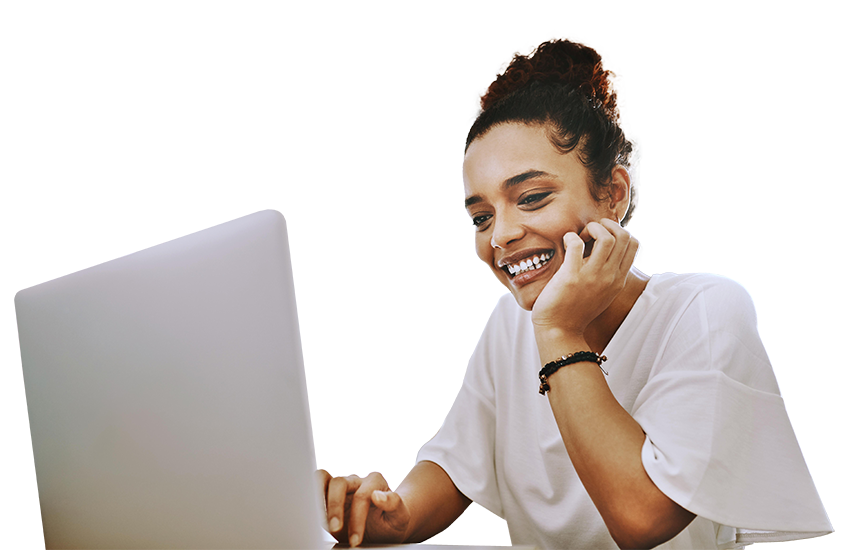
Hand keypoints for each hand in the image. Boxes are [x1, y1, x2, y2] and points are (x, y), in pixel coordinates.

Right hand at [315, 469, 410, 546]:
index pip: (362, 495)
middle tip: (335, 530)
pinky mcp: (328, 495)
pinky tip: (316, 519)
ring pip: (322, 479)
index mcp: (375, 482)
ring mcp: (341, 487)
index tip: (355, 540)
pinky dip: (312, 501)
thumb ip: (394, 504)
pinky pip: (315, 488)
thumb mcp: (400, 517)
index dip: (357, 519)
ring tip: (321, 520)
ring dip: (318, 499)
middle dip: (335, 508)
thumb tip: (378, 495)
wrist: (384, 529)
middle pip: (339, 483)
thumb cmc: (392, 522)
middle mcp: (356, 481)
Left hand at [531, 218, 638, 337]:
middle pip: (624, 236)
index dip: (618, 231)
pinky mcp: (571, 276)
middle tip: (589, 234)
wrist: (560, 331)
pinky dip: (570, 237)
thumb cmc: (575, 310)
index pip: (633, 243)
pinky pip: (576, 244)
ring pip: (606, 237)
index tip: (600, 238)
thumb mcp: (602, 293)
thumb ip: (608, 275)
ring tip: (579, 237)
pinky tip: (565, 242)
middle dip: (606, 225)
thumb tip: (604, 250)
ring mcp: (592, 276)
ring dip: (591, 228)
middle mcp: (610, 277)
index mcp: (618, 279)